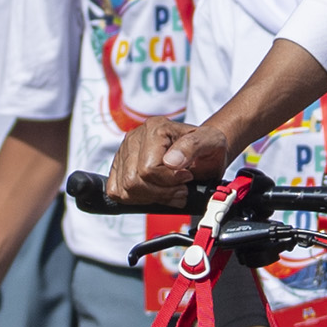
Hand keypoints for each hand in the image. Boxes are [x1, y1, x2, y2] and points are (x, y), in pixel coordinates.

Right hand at [110, 114, 232, 207]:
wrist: (203, 150)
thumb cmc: (207, 145)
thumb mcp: (210, 141)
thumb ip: (193, 146)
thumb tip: (171, 161)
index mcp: (155, 128)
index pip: (148, 169)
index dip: (169, 181)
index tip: (187, 178)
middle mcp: (134, 138)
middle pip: (134, 181)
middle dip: (161, 192)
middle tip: (181, 189)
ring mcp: (124, 153)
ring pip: (125, 189)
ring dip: (152, 197)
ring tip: (172, 192)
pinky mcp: (119, 167)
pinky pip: (116, 191)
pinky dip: (137, 199)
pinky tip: (155, 193)